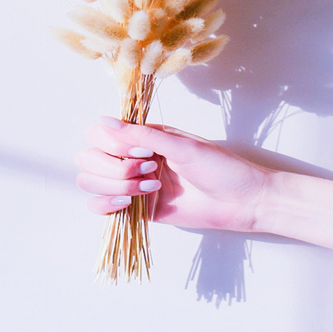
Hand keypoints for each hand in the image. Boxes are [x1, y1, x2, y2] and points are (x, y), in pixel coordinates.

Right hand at [75, 116, 274, 232]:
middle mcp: (133, 158)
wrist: (244, 201)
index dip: (110, 144)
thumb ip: (141, 135)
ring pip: (91, 184)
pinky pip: (103, 208)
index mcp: (143, 137)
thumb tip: (104, 121)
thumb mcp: (181, 146)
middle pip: (88, 160)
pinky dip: (106, 206)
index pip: (98, 134)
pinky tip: (128, 204)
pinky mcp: (139, 210)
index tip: (140, 151)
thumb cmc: (220, 168)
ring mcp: (133, 185)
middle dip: (112, 168)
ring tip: (151, 188)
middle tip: (148, 170)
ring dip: (115, 186)